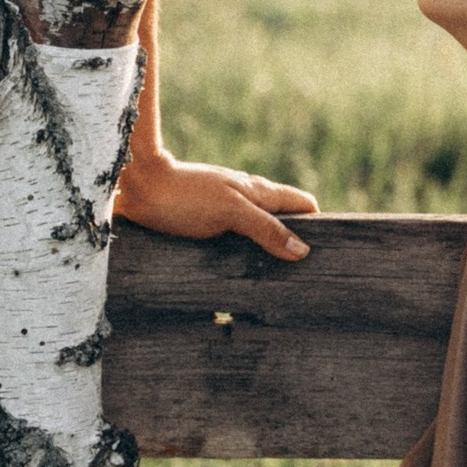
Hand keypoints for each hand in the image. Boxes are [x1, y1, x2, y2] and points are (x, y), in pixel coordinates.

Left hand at [114, 150, 316, 259]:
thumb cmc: (183, 197)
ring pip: (259, 227)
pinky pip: (236, 236)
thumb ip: (265, 229)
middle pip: (283, 217)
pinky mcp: (205, 219)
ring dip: (270, 248)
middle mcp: (245, 196)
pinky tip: (240, 271)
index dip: (319, 224)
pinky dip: (246, 251)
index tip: (329, 252)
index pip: (302, 204)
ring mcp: (225, 206)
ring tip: (277, 282)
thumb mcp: (229, 213)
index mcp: (257, 190)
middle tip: (305, 277)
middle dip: (297, 240)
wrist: (137, 185)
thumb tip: (303, 250)